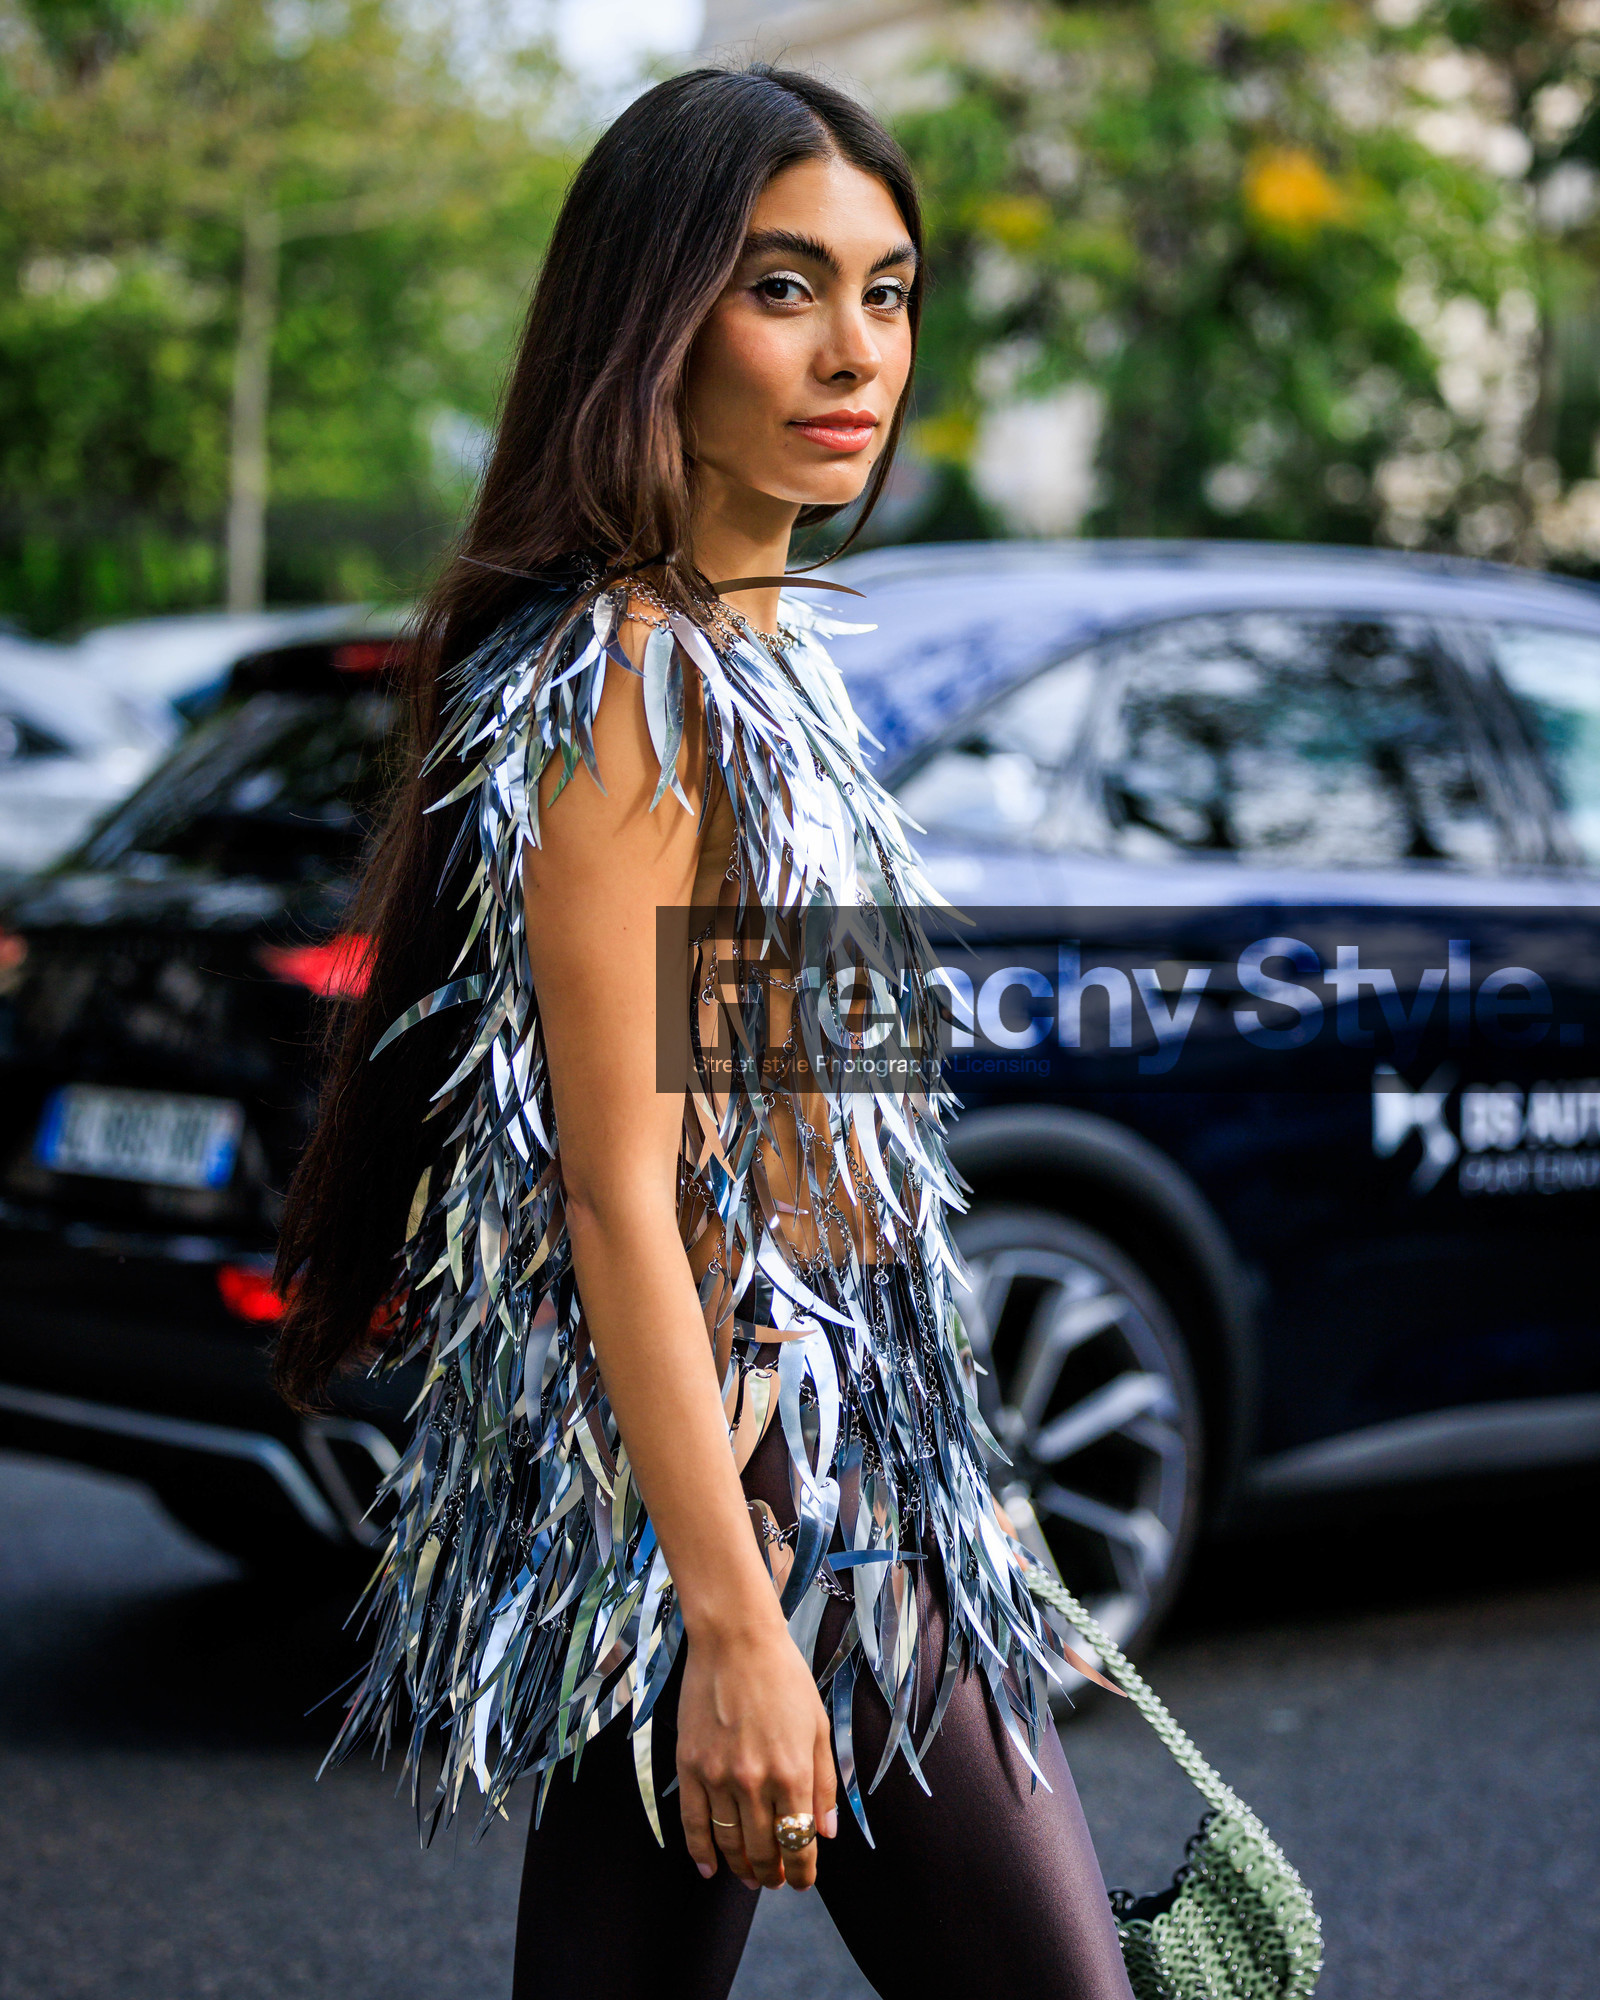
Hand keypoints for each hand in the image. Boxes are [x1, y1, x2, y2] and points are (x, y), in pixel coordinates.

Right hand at [676, 1611, 837, 1890]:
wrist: (735, 1640)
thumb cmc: (784, 1677)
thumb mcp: (818, 1726)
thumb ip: (824, 1784)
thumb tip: (827, 1833)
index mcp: (793, 1772)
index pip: (799, 1843)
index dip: (802, 1872)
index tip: (802, 1882)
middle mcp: (755, 1781)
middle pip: (763, 1850)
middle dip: (772, 1873)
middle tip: (774, 1880)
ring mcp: (718, 1776)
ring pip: (729, 1843)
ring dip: (741, 1868)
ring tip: (749, 1877)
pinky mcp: (689, 1767)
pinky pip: (693, 1822)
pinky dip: (700, 1851)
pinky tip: (709, 1868)